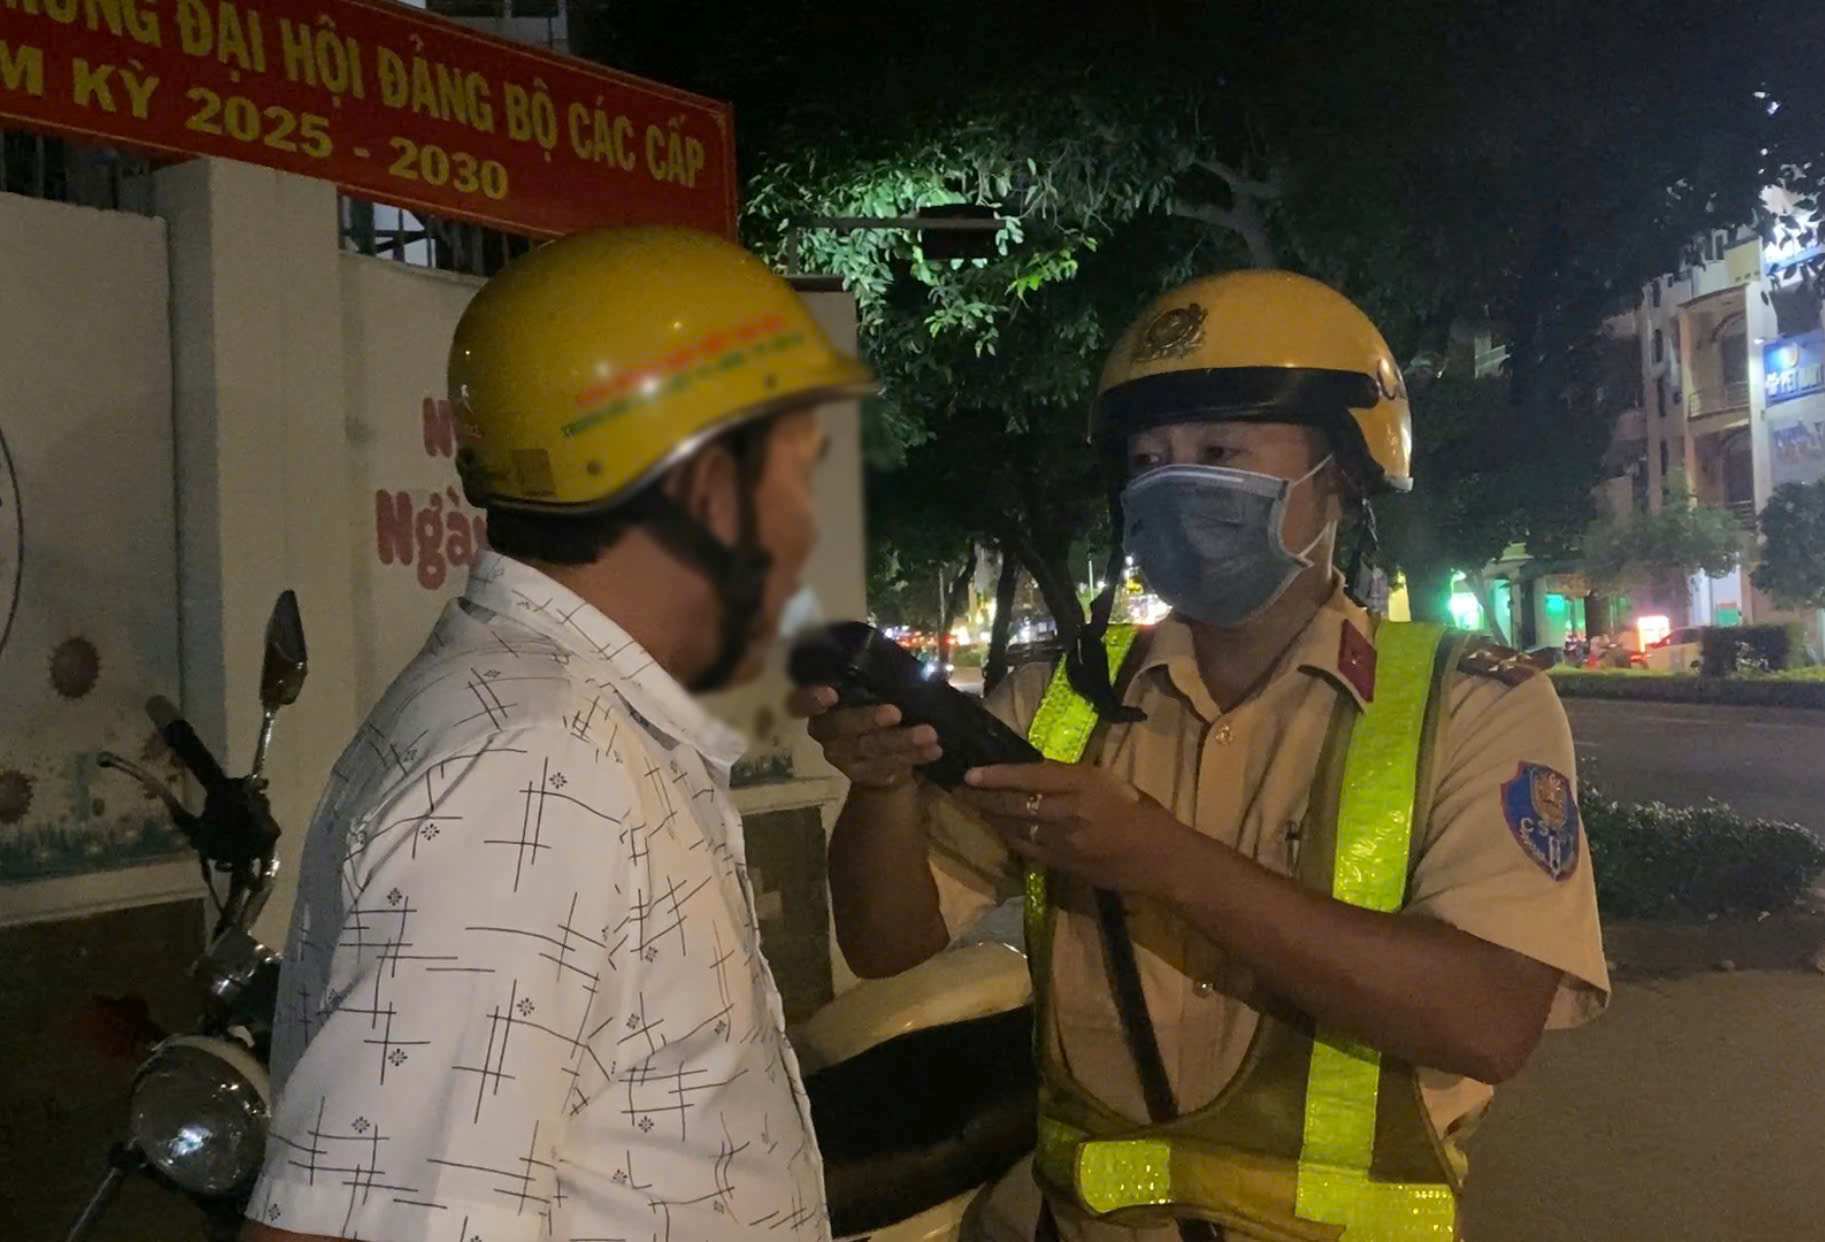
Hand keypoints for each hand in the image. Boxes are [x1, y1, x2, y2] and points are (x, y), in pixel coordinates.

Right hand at [787, 686, 941, 790]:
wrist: (878, 754)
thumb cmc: (873, 708)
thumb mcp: (870, 690)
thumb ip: (876, 679)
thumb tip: (907, 661)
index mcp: (822, 705)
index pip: (801, 702)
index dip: (811, 699)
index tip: (831, 693)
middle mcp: (826, 732)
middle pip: (841, 727)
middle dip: (868, 720)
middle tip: (895, 713)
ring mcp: (842, 757)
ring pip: (870, 748)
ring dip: (902, 741)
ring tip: (929, 734)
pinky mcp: (862, 775)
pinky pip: (888, 766)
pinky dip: (914, 756)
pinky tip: (933, 750)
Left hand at [958, 762, 1198, 898]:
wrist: (1161, 859)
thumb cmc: (1142, 813)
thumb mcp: (1110, 782)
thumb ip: (1073, 779)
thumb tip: (1037, 775)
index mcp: (1085, 784)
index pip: (1031, 776)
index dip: (997, 776)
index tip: (971, 773)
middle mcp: (1069, 812)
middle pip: (1015, 804)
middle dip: (984, 797)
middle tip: (962, 789)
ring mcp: (1063, 842)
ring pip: (1015, 828)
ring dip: (991, 818)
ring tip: (973, 807)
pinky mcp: (1062, 864)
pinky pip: (1026, 849)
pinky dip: (1009, 837)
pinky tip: (998, 830)